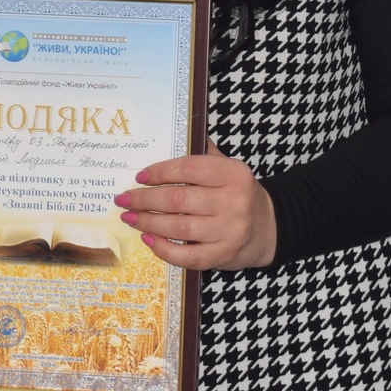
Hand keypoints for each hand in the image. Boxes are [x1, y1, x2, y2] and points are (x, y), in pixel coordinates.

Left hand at [115, 140, 277, 269]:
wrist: (267, 229)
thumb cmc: (239, 195)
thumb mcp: (229, 169)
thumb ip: (205, 154)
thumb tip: (176, 135)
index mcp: (234, 174)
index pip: (190, 168)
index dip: (160, 172)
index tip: (140, 176)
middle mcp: (234, 202)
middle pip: (179, 199)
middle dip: (145, 200)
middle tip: (124, 199)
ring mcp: (229, 231)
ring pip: (180, 227)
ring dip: (148, 223)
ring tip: (130, 217)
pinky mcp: (223, 255)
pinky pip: (187, 255)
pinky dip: (163, 249)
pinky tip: (148, 240)